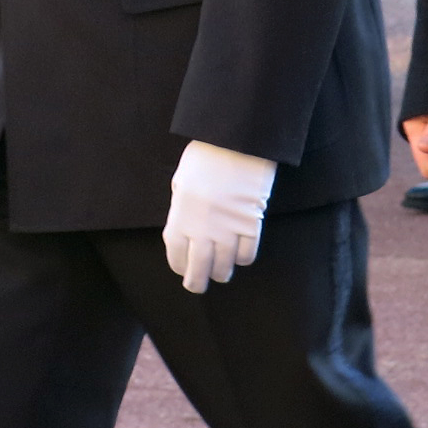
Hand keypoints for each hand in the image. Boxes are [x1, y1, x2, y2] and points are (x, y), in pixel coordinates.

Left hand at [162, 140, 276, 293]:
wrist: (235, 142)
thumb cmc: (205, 156)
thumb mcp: (182, 181)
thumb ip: (183, 207)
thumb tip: (186, 226)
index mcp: (180, 217)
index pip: (176, 256)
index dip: (179, 267)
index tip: (182, 269)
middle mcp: (202, 230)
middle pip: (198, 270)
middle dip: (197, 283)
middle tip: (199, 286)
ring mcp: (227, 230)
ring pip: (224, 267)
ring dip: (222, 273)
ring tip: (221, 272)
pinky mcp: (250, 225)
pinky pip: (247, 254)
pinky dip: (243, 258)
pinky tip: (240, 254)